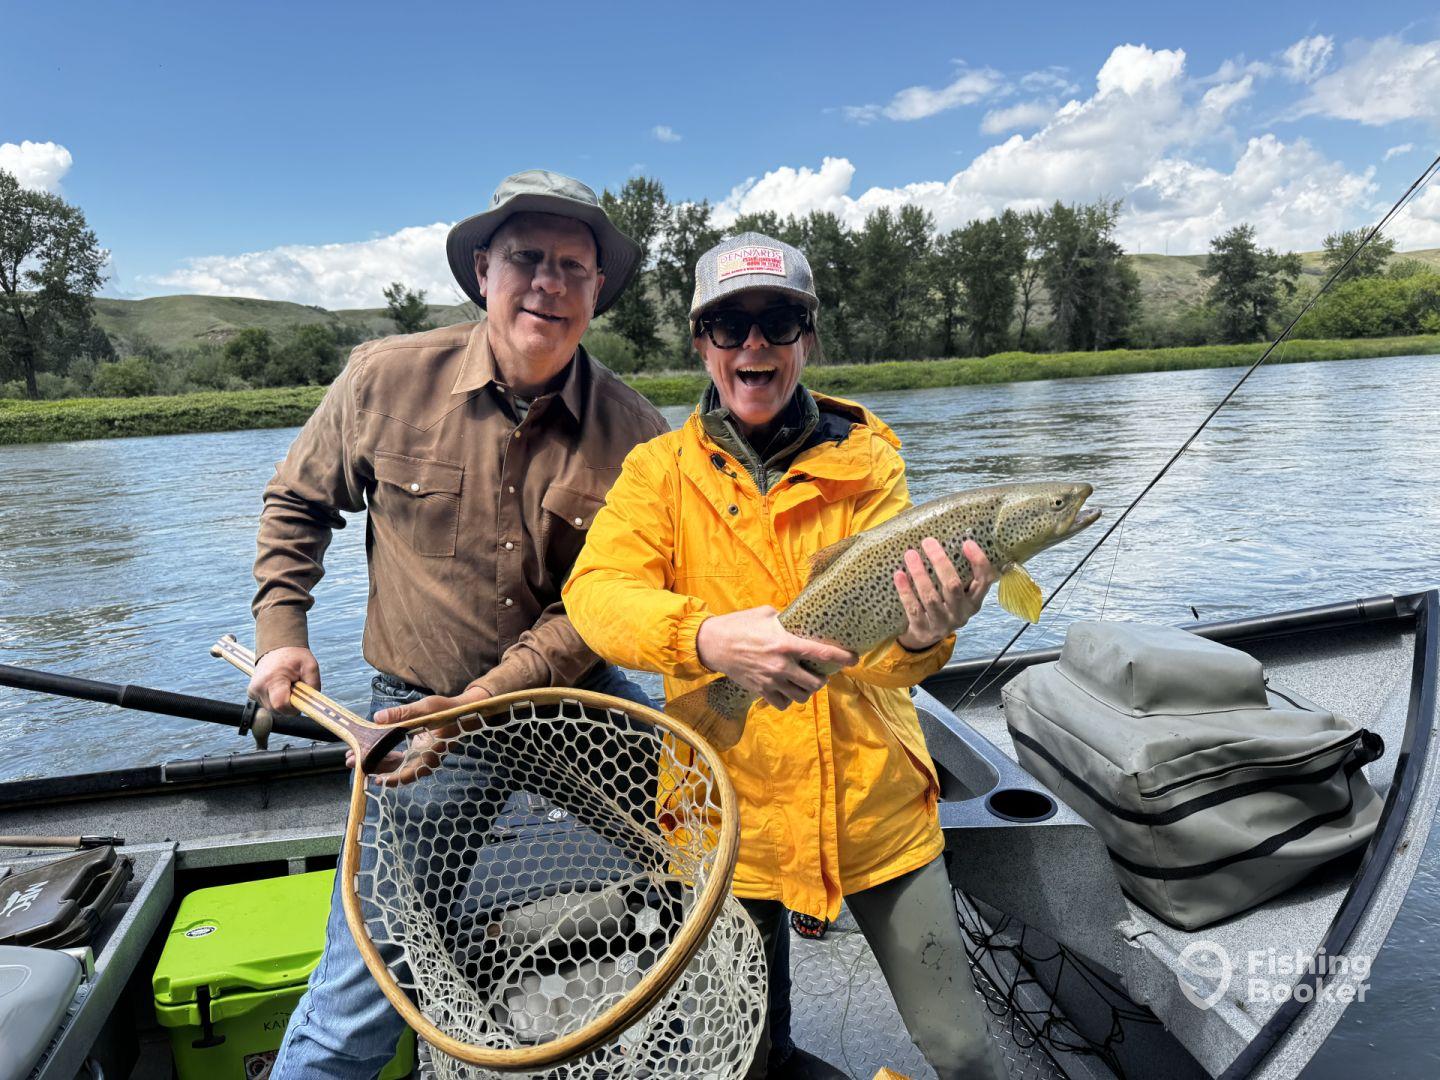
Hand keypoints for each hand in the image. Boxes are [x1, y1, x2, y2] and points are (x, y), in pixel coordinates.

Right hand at [248, 646, 319, 714]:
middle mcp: (258, 687)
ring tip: (288, 687)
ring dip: (284, 703)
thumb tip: (312, 704)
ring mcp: (253, 691)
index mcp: (272, 680)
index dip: (294, 707)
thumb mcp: (311, 667)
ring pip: (273, 710)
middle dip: (290, 705)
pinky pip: (268, 705)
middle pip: (277, 710)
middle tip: (296, 690)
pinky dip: (276, 700)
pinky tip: (280, 688)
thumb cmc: (295, 657)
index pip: (281, 706)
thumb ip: (313, 686)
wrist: (278, 647)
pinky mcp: (252, 693)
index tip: (301, 699)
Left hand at [360, 684, 492, 784]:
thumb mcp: (426, 709)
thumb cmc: (448, 711)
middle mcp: (424, 759)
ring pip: (394, 765)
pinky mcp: (416, 751)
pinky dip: (383, 756)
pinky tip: (369, 751)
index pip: (409, 772)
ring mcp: (419, 757)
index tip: (376, 779)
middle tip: (350, 762)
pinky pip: (398, 758)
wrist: (462, 712)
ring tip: (352, 757)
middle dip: (372, 767)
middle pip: (395, 770)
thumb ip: (403, 714)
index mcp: (430, 754)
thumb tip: (377, 718)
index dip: (392, 778)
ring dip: (374, 761)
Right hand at [695, 606, 858, 710]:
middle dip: (822, 679)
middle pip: (815, 683)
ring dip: (807, 691)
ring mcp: (771, 680)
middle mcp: (781, 664)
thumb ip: (786, 620)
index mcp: (785, 643)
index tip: (855, 658)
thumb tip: (802, 619)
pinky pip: (783, 703)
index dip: (841, 657)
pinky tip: (786, 690)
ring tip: (804, 683)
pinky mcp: (760, 690)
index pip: (820, 653)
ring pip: (801, 696)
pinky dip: (788, 699)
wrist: (713, 643)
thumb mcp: (766, 613)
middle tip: (820, 673)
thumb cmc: (740, 624)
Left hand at [894, 539, 995, 649]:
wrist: (926, 636)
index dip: (978, 562)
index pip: (983, 581)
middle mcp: (961, 613)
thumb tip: (949, 535)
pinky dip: (906, 591)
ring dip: (920, 574)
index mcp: (974, 601)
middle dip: (940, 562)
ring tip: (910, 554)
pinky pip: (913, 609)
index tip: (967, 543)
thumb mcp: (957, 593)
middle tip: (928, 541)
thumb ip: (958, 573)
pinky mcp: (923, 630)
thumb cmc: (943, 605)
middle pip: (953, 586)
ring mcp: (942, 624)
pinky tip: (899, 575)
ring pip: (931, 597)